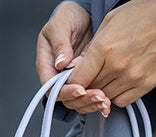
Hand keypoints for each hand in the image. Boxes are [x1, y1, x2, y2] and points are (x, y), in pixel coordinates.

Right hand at [36, 1, 111, 116]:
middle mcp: (58, 76)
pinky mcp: (87, 80)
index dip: (65, 92)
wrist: (85, 14)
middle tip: (98, 96)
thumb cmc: (68, 17)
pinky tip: (108, 100)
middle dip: (82, 100)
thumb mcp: (61, 25)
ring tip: (105, 100)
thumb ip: (60, 44)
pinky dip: (98, 100)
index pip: (51, 87)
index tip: (80, 89)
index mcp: (47, 64)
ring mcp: (73, 79)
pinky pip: (90, 95)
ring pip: (78, 101)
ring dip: (91, 103)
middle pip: (66, 98)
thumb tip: (60, 63)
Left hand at [67, 0, 155, 108]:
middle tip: (89, 80)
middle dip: (86, 87)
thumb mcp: (111, 21)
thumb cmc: (146, 15)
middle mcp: (117, 66)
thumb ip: (94, 46)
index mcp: (104, 48)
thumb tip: (80, 65)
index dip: (71, 84)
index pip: (77, 80)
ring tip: (107, 78)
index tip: (72, 81)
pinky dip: (117, 96)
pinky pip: (122, 101)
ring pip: (105, 98)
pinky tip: (120, 83)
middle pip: (90, 90)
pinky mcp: (146, 85)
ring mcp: (132, 78)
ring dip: (102, 92)